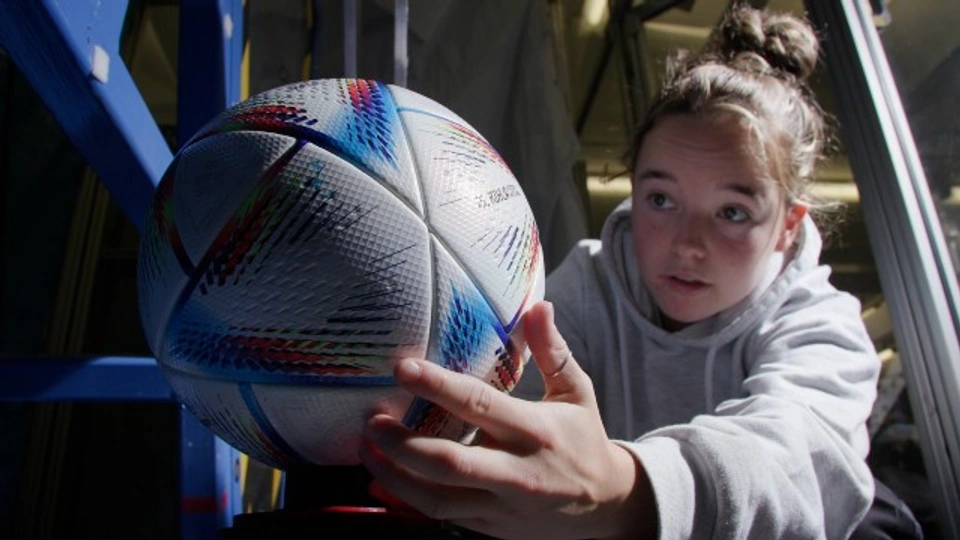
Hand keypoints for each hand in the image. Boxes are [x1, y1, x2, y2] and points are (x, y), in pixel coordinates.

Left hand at [358, 301, 654, 539]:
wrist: (606, 506)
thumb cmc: (584, 439)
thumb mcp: (577, 391)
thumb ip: (553, 350)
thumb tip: (539, 305)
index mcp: (536, 431)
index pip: (480, 405)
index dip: (438, 386)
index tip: (402, 368)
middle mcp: (517, 472)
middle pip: (449, 461)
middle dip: (401, 444)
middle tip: (371, 420)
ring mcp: (501, 505)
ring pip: (438, 499)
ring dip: (395, 475)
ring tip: (367, 449)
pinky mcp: (490, 526)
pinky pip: (442, 517)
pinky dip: (406, 501)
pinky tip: (381, 482)